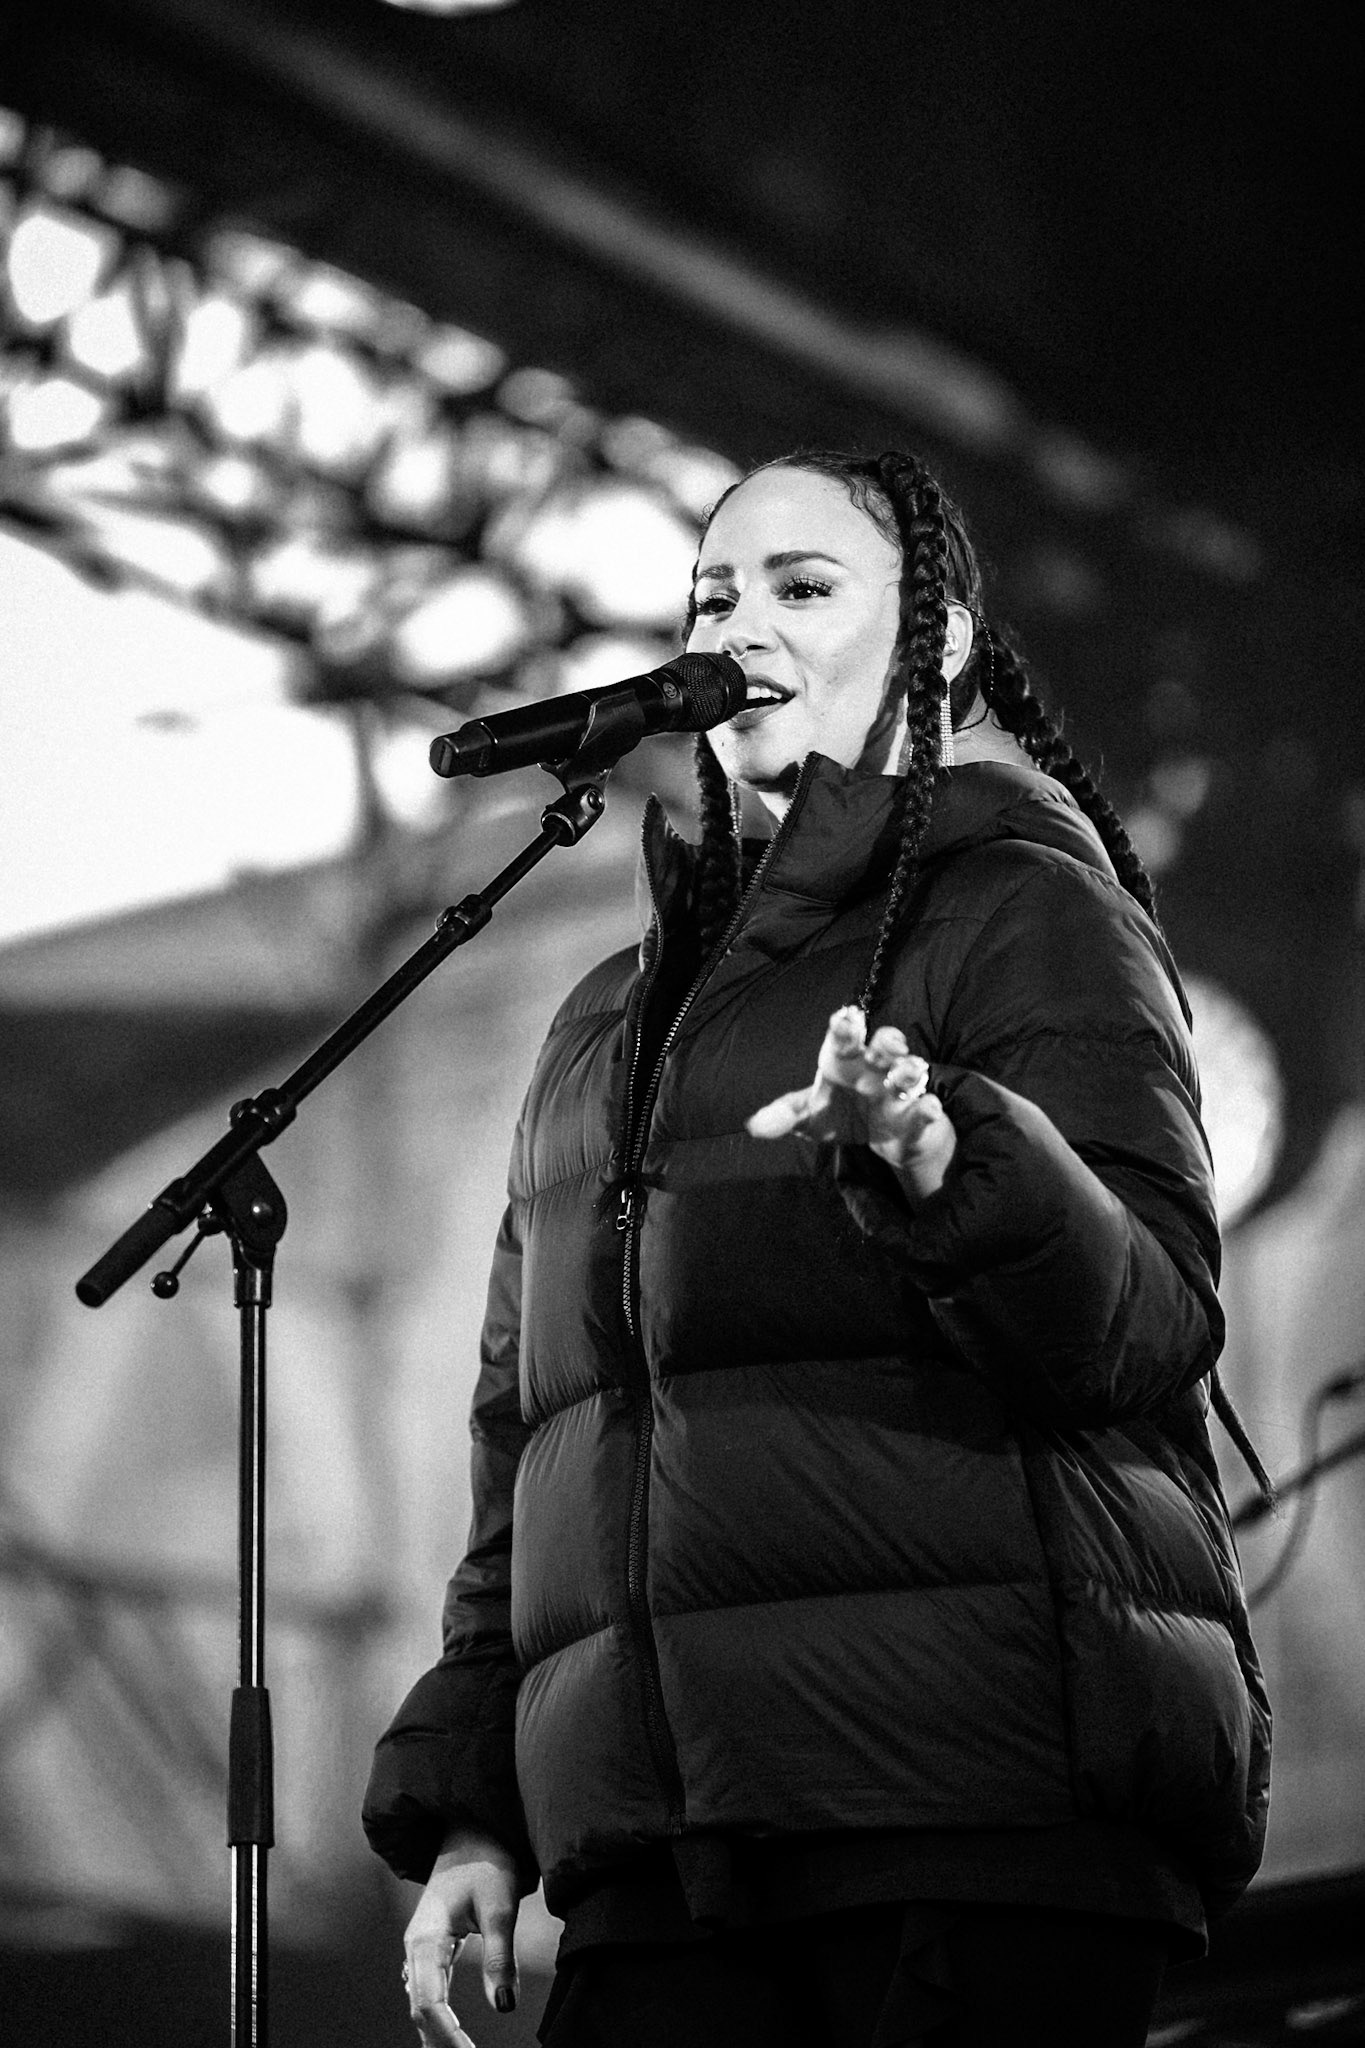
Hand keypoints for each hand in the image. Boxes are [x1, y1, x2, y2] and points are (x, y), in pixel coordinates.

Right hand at [402, 1828, 520, 2045]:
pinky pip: (430, 1992)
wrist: (475, 1829)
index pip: (429, 2002)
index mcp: (425, 1937)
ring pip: (422, 2003)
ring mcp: (421, 1949)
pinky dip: (439, 2017)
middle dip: (440, 2041)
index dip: (447, 2035)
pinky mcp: (433, 1949)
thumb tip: (505, 2006)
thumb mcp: (499, 1905)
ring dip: (437, 2033)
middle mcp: (416, 1947)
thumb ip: (500, 1955)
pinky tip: (449, 2035)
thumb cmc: (488, 1860)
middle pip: (421, 2009)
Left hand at [747, 1006, 956, 1198]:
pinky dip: (928, 1109)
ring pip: (908, 1074)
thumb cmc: (841, 1113)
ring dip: (908, 1071)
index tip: (846, 1018)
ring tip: (906, 1072)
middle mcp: (874, 1070)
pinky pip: (924, 1111)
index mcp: (845, 1061)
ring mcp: (898, 1092)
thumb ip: (784, 1116)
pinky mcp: (916, 1117)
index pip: (843, 1039)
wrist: (880, 1138)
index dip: (845, 1028)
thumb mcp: (809, 1116)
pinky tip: (929, 1107)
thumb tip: (753, 1126)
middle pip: (883, 1049)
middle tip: (887, 1041)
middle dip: (887, 1043)